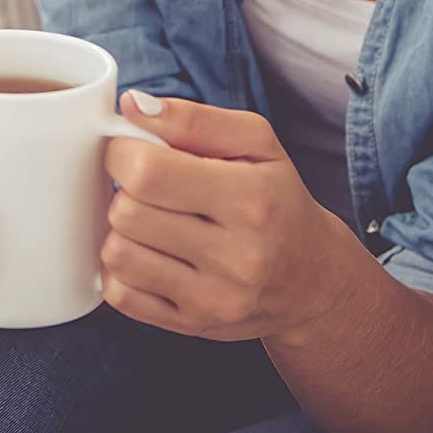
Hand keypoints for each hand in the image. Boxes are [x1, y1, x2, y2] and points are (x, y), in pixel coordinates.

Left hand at [102, 92, 355, 341]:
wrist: (314, 280)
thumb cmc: (276, 198)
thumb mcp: (255, 142)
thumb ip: (192, 118)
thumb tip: (131, 105)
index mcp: (250, 200)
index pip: (147, 171)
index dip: (123, 151)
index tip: (132, 149)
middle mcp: (237, 258)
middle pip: (127, 212)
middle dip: (123, 189)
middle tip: (145, 186)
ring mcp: (215, 300)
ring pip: (118, 253)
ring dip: (121, 229)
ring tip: (148, 218)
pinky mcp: (195, 326)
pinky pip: (122, 295)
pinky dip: (121, 269)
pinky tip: (145, 252)